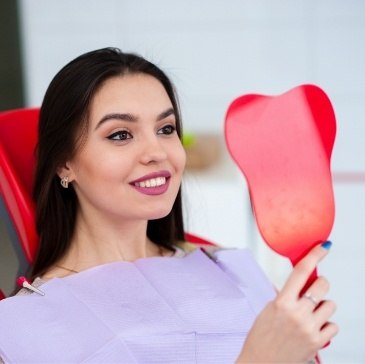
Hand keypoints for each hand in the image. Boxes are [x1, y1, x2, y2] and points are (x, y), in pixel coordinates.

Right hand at [236, 242, 338, 362]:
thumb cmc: (261, 337)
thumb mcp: (268, 310)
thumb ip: (286, 297)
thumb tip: (302, 286)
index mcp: (282, 302)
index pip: (301, 271)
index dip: (314, 255)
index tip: (324, 247)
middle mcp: (298, 313)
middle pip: (323, 285)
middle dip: (320, 285)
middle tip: (313, 291)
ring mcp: (310, 328)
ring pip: (331, 305)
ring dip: (323, 307)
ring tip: (310, 315)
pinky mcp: (318, 342)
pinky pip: (334, 325)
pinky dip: (326, 325)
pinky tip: (313, 329)